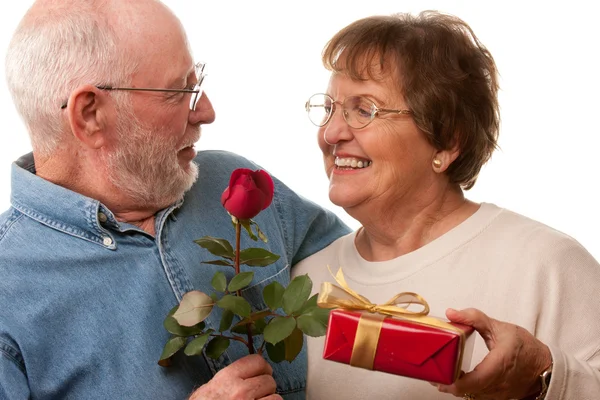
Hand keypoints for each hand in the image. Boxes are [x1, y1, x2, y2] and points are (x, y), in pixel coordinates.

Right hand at [189, 354, 281, 399]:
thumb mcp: (209, 388)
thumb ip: (230, 377)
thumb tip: (250, 371)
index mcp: (227, 377)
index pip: (257, 361)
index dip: (262, 368)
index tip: (262, 374)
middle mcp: (240, 390)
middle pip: (269, 380)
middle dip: (266, 387)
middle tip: (258, 393)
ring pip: (275, 397)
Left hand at [436, 308, 551, 399]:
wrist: (545, 366)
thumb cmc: (525, 347)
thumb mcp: (499, 327)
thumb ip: (474, 318)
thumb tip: (452, 313)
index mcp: (498, 364)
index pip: (474, 381)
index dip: (454, 382)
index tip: (439, 375)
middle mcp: (498, 383)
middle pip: (467, 391)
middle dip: (447, 384)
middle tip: (433, 373)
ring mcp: (498, 394)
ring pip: (471, 396)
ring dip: (455, 388)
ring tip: (441, 375)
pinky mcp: (497, 398)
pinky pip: (477, 397)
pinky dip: (465, 390)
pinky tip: (457, 380)